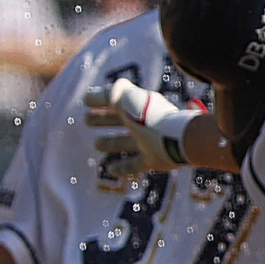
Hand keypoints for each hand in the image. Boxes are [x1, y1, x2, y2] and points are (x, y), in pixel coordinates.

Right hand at [84, 78, 201, 175]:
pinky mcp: (155, 159)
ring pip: (127, 142)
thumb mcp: (126, 98)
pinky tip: (110, 170)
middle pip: (121, 119)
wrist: (179, 138)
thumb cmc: (150, 116)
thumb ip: (110, 93)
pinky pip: (136, 164)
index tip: (86, 101)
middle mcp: (146, 122)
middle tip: (87, 119)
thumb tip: (99, 94)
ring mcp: (150, 141)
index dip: (101, 99)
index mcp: (140, 105)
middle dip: (104, 119)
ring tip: (97, 144)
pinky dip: (122, 166)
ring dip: (112, 143)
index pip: (117, 99)